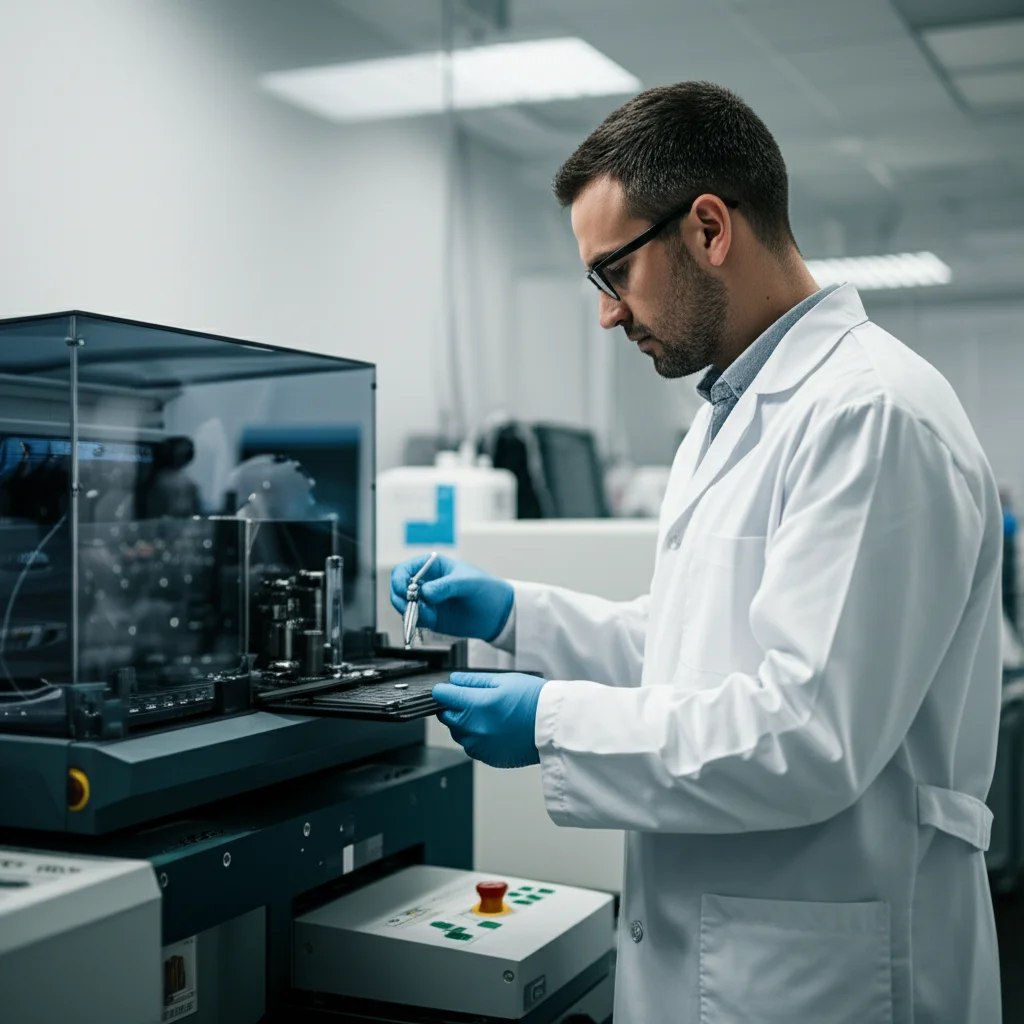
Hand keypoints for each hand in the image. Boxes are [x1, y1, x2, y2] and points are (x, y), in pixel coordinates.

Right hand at [390, 555, 513, 641]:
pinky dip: (416, 621)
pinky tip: (431, 620)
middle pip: (398, 589)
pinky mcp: (430, 617)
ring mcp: (426, 601)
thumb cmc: (485, 588)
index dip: (398, 579)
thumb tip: (425, 593)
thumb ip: (446, 585)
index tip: (404, 590)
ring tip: (427, 615)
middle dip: (400, 598)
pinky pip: (414, 619)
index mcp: (431, 566)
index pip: (404, 569)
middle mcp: (425, 582)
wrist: (497, 613)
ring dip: (409, 611)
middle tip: (411, 606)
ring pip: (403, 606)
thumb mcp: (468, 582)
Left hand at [433, 672, 547, 768]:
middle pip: (445, 717)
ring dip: (463, 723)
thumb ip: (473, 681)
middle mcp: (473, 729)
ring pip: (457, 733)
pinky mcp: (488, 758)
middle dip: (452, 707)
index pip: (442, 696)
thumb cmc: (533, 700)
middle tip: (472, 700)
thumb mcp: (503, 680)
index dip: (444, 689)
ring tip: (487, 715)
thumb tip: (453, 681)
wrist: (553, 726)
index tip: (449, 688)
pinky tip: (493, 728)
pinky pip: (471, 747)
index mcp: (475, 706)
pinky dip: (475, 737)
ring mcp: (479, 746)